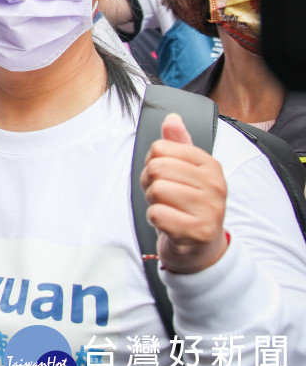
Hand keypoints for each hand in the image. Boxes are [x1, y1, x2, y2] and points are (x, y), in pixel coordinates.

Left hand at [141, 113, 228, 273]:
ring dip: (153, 202)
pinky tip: (170, 223)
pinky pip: (157, 214)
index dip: (152, 163)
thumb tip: (171, 118)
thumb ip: (177, 144)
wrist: (201, 247)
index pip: (160, 147)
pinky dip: (155, 219)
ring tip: (168, 209)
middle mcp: (215, 184)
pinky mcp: (198, 231)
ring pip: (156, 190)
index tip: (166, 177)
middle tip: (164, 196)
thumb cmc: (188, 205)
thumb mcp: (185, 172)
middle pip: (156, 168)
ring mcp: (209, 209)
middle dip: (150, 183)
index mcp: (210, 164)